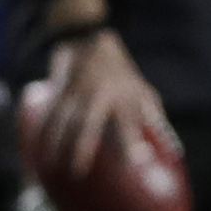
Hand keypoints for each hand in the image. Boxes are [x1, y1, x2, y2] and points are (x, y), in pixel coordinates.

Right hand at [35, 27, 170, 184]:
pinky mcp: (58, 91)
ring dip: (55, 145)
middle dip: (82, 148)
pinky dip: (42, 133)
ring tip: (52, 166)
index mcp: (123, 95)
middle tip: (77, 172)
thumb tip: (173, 150)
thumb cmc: (121, 73)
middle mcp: (99, 94)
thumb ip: (154, 118)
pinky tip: (37, 150)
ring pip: (62, 121)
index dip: (132, 142)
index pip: (129, 122)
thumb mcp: (141, 90)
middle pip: (88, 124)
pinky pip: (48, 116)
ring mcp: (76, 92)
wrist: (87, 39)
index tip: (136, 162)